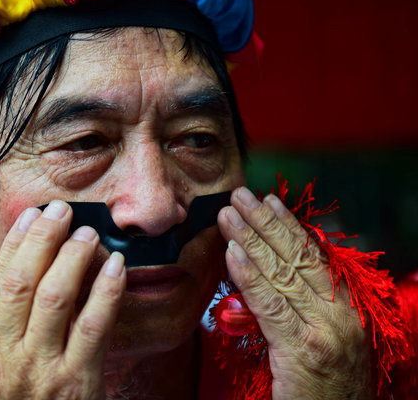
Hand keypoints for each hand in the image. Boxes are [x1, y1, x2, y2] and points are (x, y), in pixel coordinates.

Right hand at [0, 201, 125, 398]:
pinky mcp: (77, 382)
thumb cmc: (5, 399)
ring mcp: (41, 370)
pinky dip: (106, 290)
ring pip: (57, 297)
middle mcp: (4, 357)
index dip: (17, 243)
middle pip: (24, 281)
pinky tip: (114, 265)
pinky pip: (94, 326)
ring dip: (74, 257)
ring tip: (87, 231)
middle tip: (61, 211)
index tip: (33, 214)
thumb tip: (20, 258)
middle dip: (44, 239)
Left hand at [218, 187, 371, 399]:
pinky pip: (269, 304)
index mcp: (345, 308)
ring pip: (281, 273)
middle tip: (240, 195)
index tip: (269, 201)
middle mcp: (340, 313)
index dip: (289, 226)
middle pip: (297, 256)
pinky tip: (232, 253)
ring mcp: (324, 330)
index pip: (313, 256)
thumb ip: (297, 307)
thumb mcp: (317, 338)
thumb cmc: (323, 388)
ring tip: (228, 214)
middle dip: (265, 222)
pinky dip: (249, 275)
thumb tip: (262, 272)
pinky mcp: (303, 350)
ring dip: (250, 238)